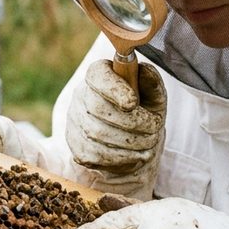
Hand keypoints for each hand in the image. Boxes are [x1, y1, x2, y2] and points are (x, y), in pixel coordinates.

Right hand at [66, 60, 165, 198]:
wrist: (134, 142)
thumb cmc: (145, 112)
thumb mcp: (154, 96)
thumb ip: (152, 83)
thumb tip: (144, 71)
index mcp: (100, 74)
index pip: (98, 76)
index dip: (114, 89)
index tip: (132, 103)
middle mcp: (82, 94)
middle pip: (98, 108)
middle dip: (132, 122)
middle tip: (154, 130)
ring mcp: (75, 120)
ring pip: (97, 134)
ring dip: (130, 142)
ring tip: (149, 143)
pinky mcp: (75, 145)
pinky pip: (95, 154)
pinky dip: (120, 157)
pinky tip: (135, 154)